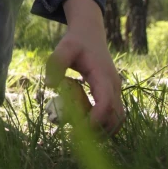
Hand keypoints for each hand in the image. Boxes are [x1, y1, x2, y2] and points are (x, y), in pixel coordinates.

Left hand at [46, 0, 124, 134]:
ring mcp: (115, 91)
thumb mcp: (64, 48)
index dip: (95, 119)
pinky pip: (113, 115)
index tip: (78, 130)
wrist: (90, 33)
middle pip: (115, 116)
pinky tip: (85, 121)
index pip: (106, 103)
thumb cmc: (76, 41)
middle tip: (77, 135)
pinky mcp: (112, 94)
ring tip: (80, 129)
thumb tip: (50, 85)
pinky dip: (103, 123)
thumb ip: (56, 64)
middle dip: (99, 130)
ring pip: (118, 119)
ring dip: (102, 129)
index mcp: (103, 76)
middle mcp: (113, 86)